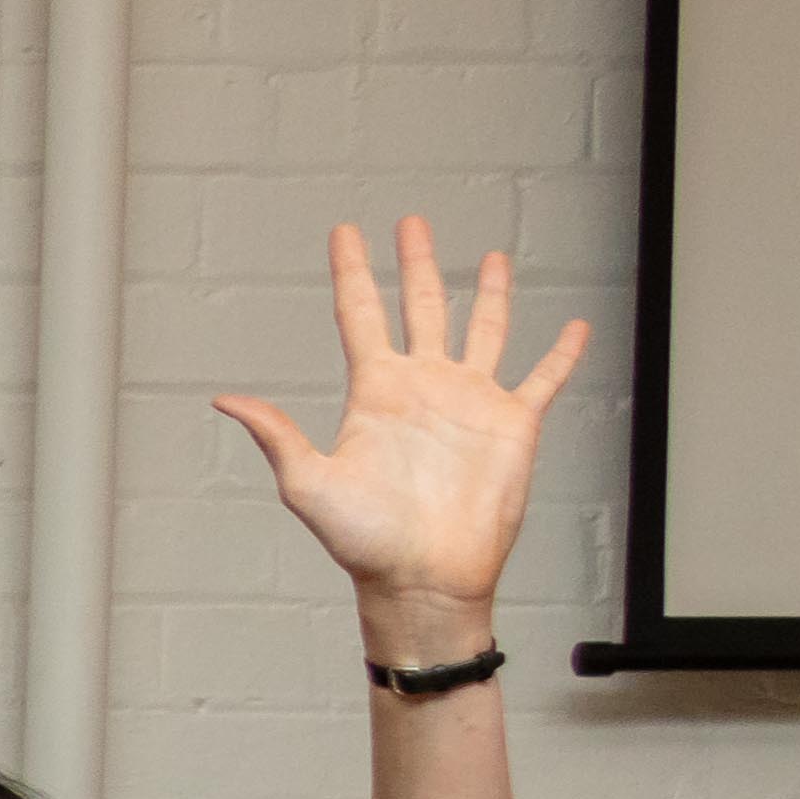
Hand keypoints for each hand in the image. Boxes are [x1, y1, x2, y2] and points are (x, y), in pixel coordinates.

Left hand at [212, 215, 585, 666]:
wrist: (423, 576)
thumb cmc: (364, 540)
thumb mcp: (309, 483)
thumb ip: (275, 435)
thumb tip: (223, 400)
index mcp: (375, 391)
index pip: (361, 314)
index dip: (353, 272)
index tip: (345, 232)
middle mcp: (423, 386)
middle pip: (421, 307)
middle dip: (417, 263)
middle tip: (411, 222)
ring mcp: (470, 401)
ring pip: (485, 329)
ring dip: (490, 293)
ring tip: (492, 256)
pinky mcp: (514, 424)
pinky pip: (544, 378)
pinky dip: (563, 353)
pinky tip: (576, 327)